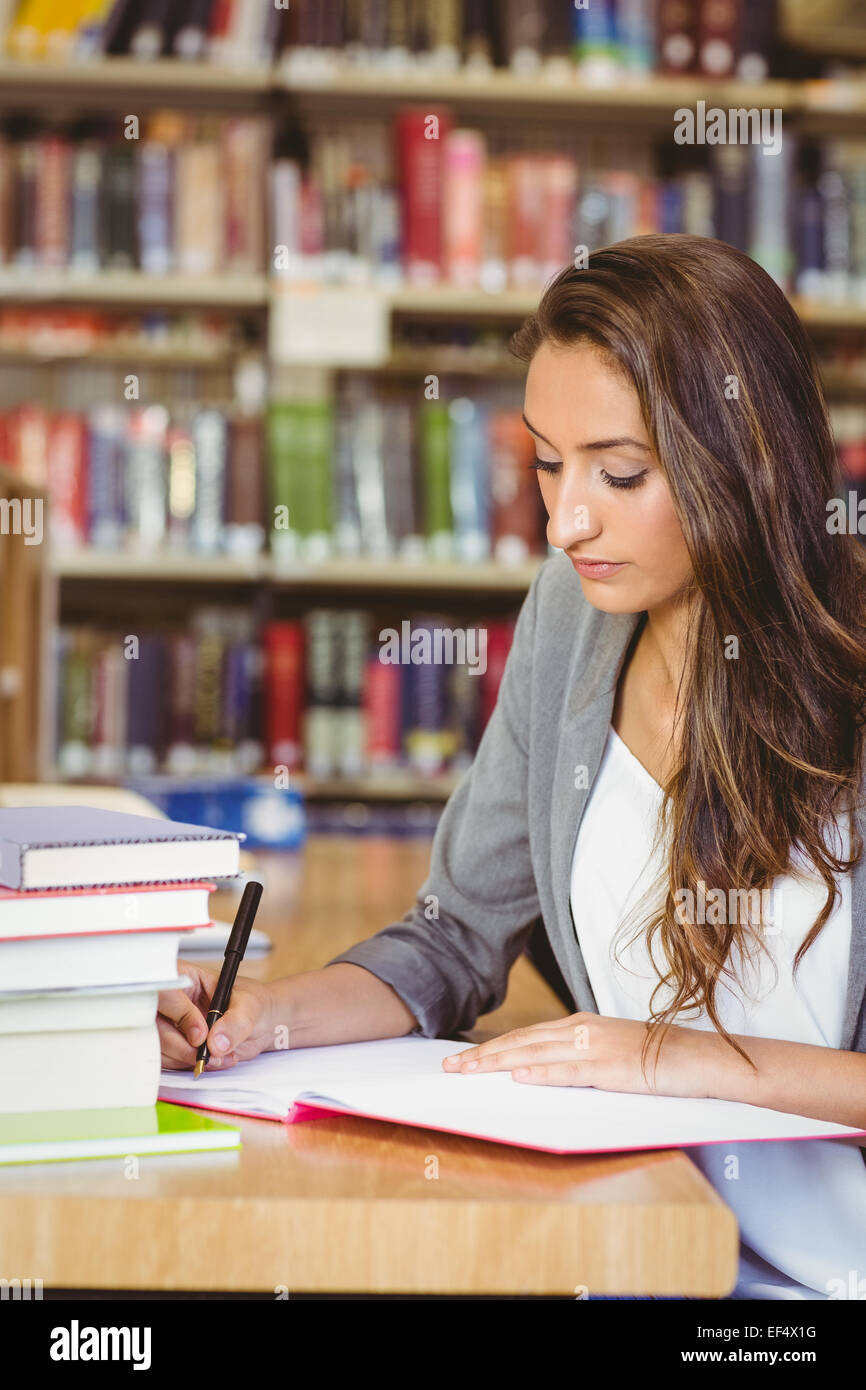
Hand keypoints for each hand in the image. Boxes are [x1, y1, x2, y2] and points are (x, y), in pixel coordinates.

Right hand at [157, 961, 277, 1071]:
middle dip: (182, 1046)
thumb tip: (216, 1042)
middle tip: (209, 1054)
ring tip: (220, 1057)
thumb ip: (235, 1022)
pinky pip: (170, 1060)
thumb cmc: (255, 1003)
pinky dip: (192, 1066)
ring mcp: (171, 1024)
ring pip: (161, 1047)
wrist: (264, 1024)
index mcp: (186, 979)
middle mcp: (173, 1001)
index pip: (166, 991)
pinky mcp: (175, 1045)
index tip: (201, 1034)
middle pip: (156, 1025)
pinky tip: (217, 1061)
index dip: (179, 1014)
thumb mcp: (249, 1006)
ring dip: (188, 1059)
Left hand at [441, 1012, 731, 1097]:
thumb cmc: (659, 1057)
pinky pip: (571, 1071)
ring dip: (499, 1062)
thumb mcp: (612, 1050)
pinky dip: (543, 1072)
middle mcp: (583, 1030)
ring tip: (468, 1070)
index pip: (525, 1036)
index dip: (492, 1047)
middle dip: (483, 1055)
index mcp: (581, 1025)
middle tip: (449, 1066)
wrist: (701, 1058)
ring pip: (536, 1053)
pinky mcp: (614, 1068)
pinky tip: (519, 1077)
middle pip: (522, 1042)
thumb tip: (543, 1067)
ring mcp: (597, 1048)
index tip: (463, 1057)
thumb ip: (579, 1055)